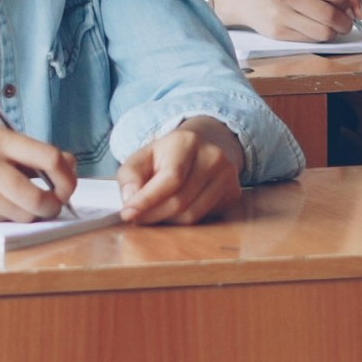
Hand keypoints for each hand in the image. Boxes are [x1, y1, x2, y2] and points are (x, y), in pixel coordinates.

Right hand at [0, 125, 80, 221]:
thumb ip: (31, 153)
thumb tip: (70, 165)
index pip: (49, 157)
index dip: (66, 177)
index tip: (67, 186)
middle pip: (38, 195)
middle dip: (52, 206)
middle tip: (52, 205)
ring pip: (23, 213)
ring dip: (31, 214)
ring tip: (21, 205)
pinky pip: (4, 221)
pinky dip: (8, 217)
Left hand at [117, 119, 246, 225]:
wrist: (204, 145)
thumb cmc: (168, 155)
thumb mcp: (142, 157)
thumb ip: (130, 176)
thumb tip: (130, 200)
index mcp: (188, 141)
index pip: (170, 178)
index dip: (147, 200)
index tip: (128, 213)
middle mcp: (213, 156)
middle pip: (180, 201)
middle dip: (153, 215)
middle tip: (137, 218)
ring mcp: (228, 175)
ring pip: (192, 214)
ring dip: (168, 220)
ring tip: (155, 213)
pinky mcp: (234, 192)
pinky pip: (205, 218)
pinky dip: (184, 220)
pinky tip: (175, 209)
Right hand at [210, 0, 361, 40]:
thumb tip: (361, 10)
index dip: (347, 2)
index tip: (348, 6)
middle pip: (330, 15)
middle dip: (345, 22)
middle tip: (345, 22)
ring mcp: (279, 14)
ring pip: (323, 32)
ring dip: (334, 32)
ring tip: (331, 26)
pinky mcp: (277, 32)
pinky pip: (310, 40)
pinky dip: (319, 37)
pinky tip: (314, 29)